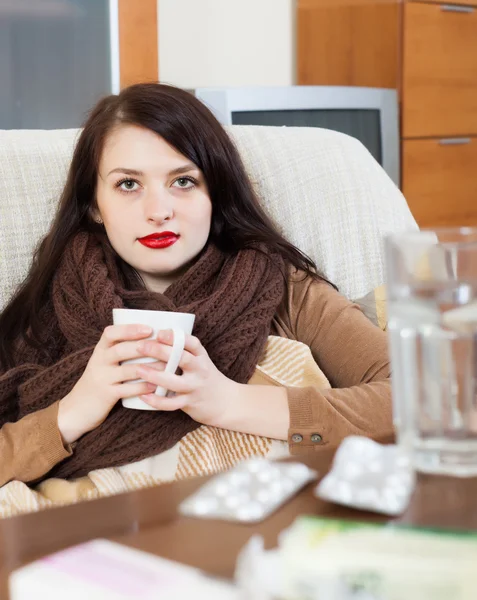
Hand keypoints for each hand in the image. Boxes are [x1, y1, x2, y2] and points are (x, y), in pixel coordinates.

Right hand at [57, 324, 156, 443]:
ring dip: (150, 367)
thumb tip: (152, 339)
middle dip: (143, 347)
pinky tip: (157, 385)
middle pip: (121, 350)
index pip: (110, 333)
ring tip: (168, 365)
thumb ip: (121, 351)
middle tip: (164, 346)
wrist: (76, 410)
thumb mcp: (104, 363)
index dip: (129, 329)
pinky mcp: (106, 395)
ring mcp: (101, 379)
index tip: (149, 328)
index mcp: (100, 350)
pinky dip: (143, 387)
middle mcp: (98, 362)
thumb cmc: (99, 382)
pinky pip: (127, 389)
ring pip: (128, 370)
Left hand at [135, 330, 239, 426]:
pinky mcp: (190, 403)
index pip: (191, 342)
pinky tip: (143, 395)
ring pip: (175, 382)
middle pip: (182, 358)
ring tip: (138, 369)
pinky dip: (156, 400)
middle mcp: (200, 370)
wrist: (226, 402)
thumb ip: (182, 351)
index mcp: (201, 356)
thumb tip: (153, 337)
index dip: (175, 337)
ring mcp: (195, 387)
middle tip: (141, 346)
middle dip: (161, 351)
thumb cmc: (205, 377)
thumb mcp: (200, 360)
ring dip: (155, 376)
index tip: (159, 332)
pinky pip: (171, 404)